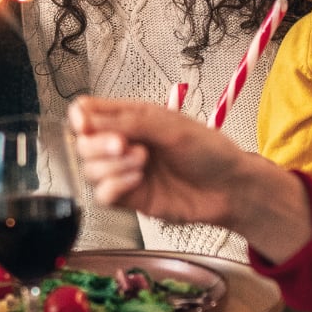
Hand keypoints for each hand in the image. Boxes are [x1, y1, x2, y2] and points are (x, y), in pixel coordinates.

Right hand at [68, 97, 311, 259]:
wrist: (231, 189)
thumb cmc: (210, 152)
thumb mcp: (170, 126)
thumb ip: (127, 121)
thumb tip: (86, 120)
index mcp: (131, 117)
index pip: (87, 112)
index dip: (80, 118)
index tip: (85, 124)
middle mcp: (124, 143)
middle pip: (81, 143)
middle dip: (98, 144)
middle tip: (124, 144)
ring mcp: (124, 172)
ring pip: (89, 170)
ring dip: (112, 166)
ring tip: (142, 162)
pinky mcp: (130, 198)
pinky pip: (102, 196)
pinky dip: (115, 187)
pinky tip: (137, 181)